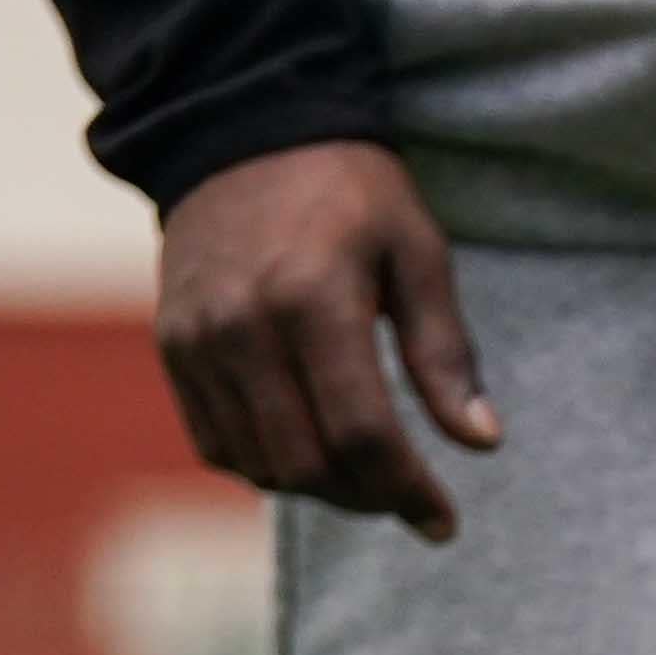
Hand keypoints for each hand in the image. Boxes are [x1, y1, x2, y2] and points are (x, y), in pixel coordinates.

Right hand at [154, 142, 497, 541]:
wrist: (240, 132)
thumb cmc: (349, 192)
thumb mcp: (417, 252)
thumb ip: (445, 351)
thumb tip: (483, 443)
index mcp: (312, 299)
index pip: (361, 433)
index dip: (407, 492)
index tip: (443, 522)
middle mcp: (242, 326)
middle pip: (307, 463)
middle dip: (367, 499)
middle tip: (408, 497)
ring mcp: (197, 340)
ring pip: (259, 465)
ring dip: (319, 490)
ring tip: (366, 473)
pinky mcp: (172, 346)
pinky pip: (217, 444)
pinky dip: (267, 466)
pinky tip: (310, 449)